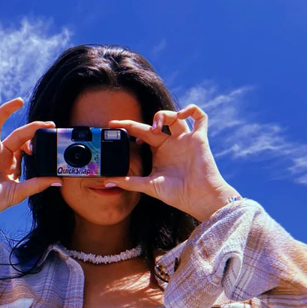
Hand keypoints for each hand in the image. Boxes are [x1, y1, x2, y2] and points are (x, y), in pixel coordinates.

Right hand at [0, 90, 60, 225]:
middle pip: (19, 135)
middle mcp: (0, 153)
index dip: (37, 146)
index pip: (27, 148)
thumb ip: (37, 184)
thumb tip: (58, 181)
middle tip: (49, 125)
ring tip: (20, 100)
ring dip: (8, 109)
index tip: (50, 146)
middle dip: (34, 129)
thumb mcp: (19, 192)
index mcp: (10, 164)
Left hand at [107, 105, 239, 221]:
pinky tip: (182, 114)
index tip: (114, 124)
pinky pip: (200, 118)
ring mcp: (186, 139)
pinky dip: (192, 110)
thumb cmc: (176, 194)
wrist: (197, 197)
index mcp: (159, 151)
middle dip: (146, 121)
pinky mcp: (199, 139)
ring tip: (157, 126)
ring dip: (165, 114)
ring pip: (176, 116)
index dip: (129, 126)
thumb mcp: (148, 186)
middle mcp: (172, 143)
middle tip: (139, 129)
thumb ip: (128, 182)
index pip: (141, 132)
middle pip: (157, 121)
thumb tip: (106, 182)